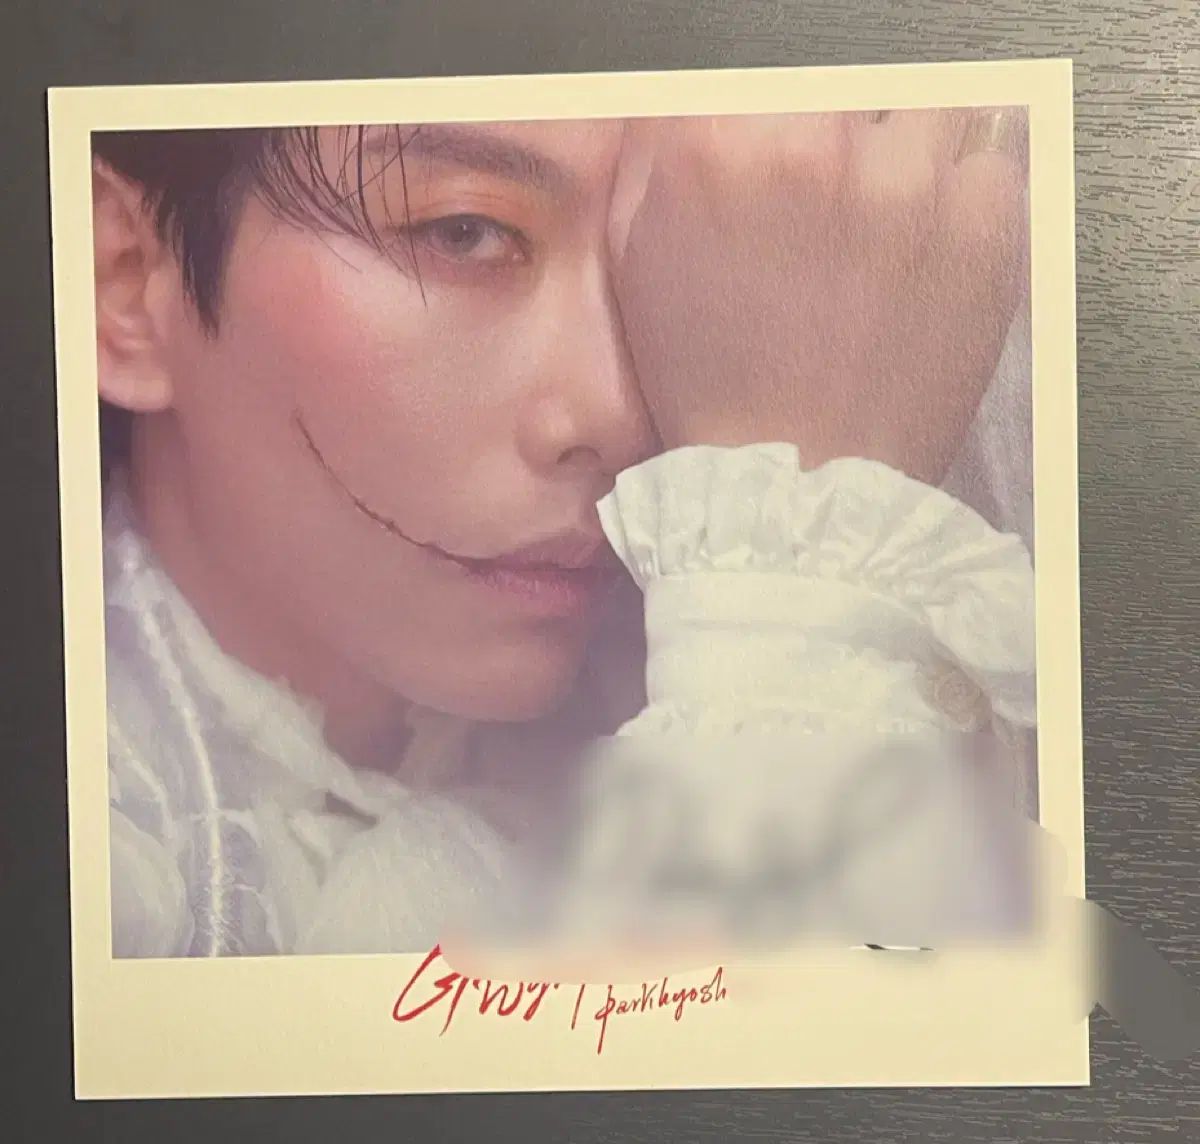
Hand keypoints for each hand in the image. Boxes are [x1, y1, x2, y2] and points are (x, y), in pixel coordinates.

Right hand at [608, 109, 1027, 483]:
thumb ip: (663, 159)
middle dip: (840, 144)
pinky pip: (990, 166)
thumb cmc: (712, 386)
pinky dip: (964, 207)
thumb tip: (696, 101)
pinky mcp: (980, 222)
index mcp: (718, 146)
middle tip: (833, 216)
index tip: (785, 173)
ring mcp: (906, 179)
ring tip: (887, 233)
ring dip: (908, 159)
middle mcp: (813, 144)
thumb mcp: (638, 266)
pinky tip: (926, 265)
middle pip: (845, 88)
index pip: (765, 81)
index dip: (775, 131)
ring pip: (925, 110)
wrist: (793, 487)